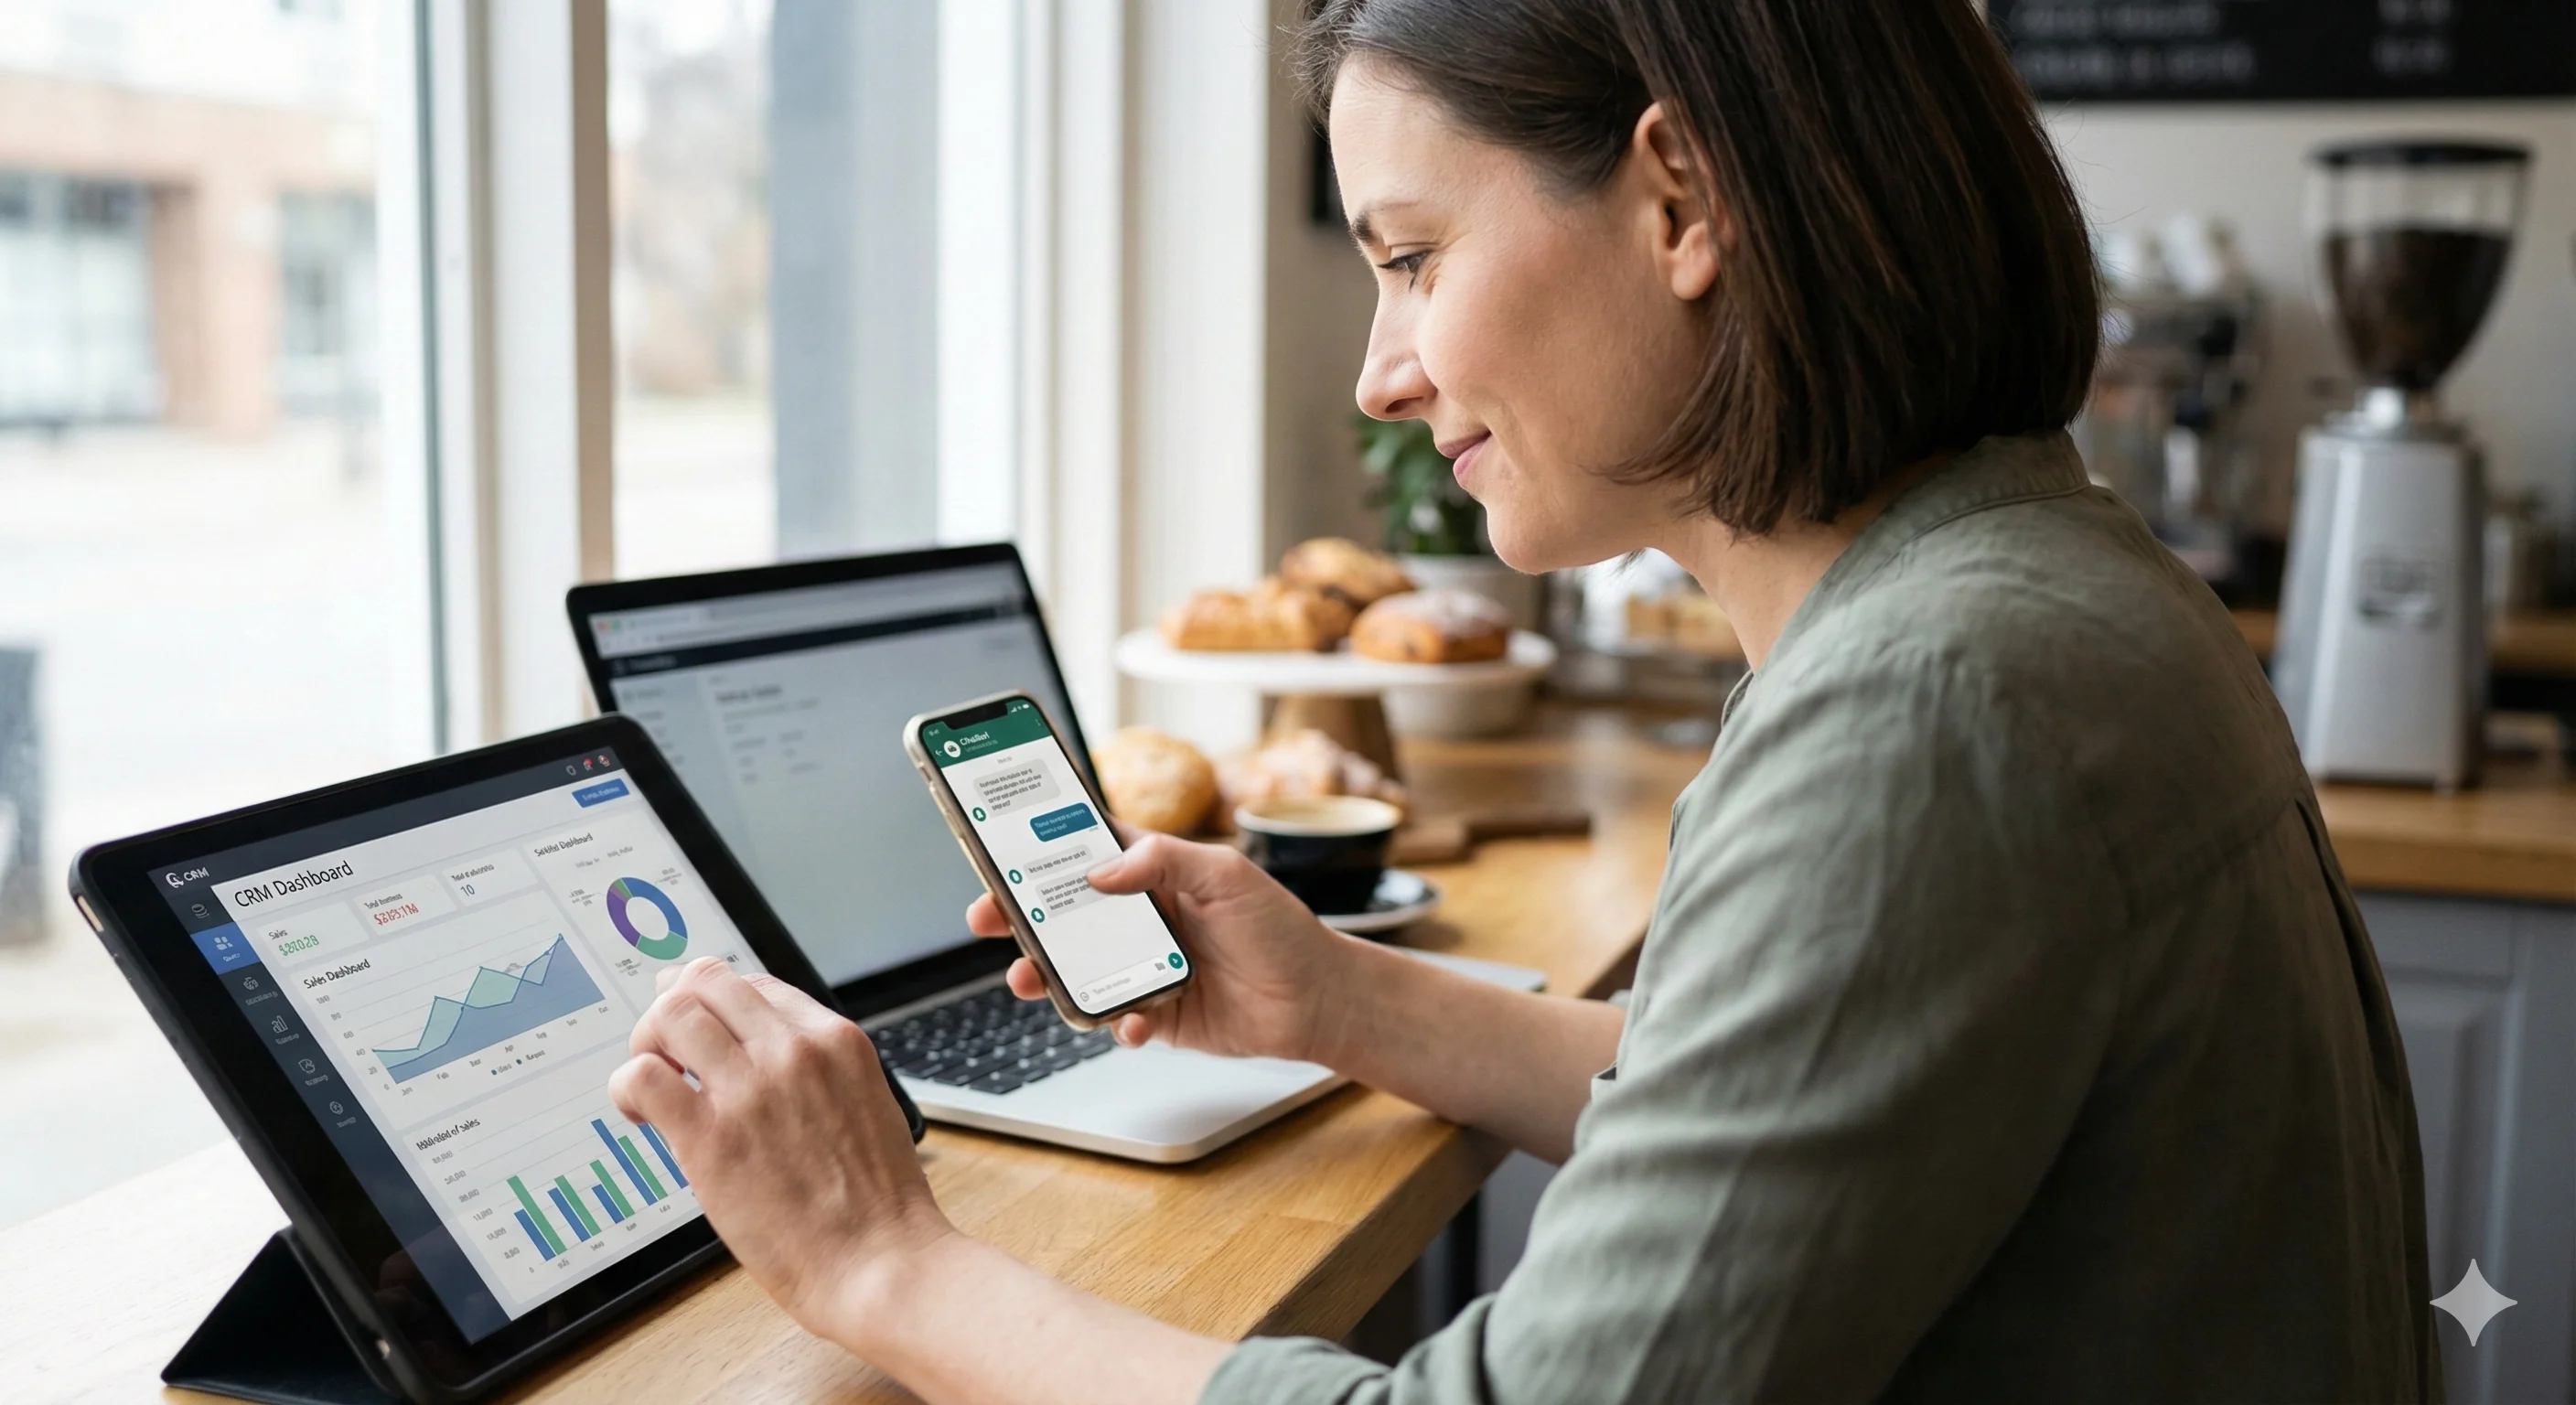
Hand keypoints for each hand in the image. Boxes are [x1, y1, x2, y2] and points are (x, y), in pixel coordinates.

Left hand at [610, 958, 948, 1341]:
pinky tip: (642, 1114)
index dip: (716, 1003)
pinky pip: (643, 1077)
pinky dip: (629, 1086)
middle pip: (706, 982)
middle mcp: (793, 1050)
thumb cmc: (877, 1201)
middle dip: (675, 1008)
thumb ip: (817, 1071)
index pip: (754, 985)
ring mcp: (751, 1089)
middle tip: (666, 1049)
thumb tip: (763, 1057)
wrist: (880, 1260)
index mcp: (835, 1040)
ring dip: (648, 1042)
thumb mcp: (865, 1103)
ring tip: (655, 1082)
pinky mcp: (711, 1137)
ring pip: (671, 1015)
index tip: (699, 1027)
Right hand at [966, 828, 1364, 1064]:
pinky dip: (1114, 1022)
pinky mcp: (1152, 1013)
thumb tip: (1098, 872)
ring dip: (1044, 973)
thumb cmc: (1279, 928)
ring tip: (1028, 978)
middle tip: (984, 916)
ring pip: (1072, 969)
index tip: (994, 843)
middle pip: (1060, 912)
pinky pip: (1114, 1019)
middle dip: (1016, 914)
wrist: (1315, 1000)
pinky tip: (1133, 1022)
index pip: (1082, 849)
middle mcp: (1138, 917)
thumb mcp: (1226, 875)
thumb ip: (1163, 860)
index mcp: (1149, 871)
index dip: (1037, 845)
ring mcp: (1139, 966)